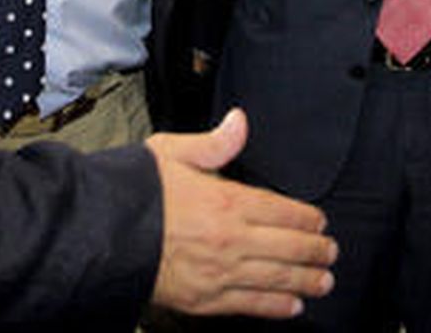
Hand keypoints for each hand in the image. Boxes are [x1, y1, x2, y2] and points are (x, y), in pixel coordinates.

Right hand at [147, 108, 336, 317]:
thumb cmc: (133, 193)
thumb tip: (240, 122)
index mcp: (225, 200)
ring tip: (324, 281)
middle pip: (289, 247)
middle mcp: (229, 239)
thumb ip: (213, 143)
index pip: (283, 210)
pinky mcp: (204, 300)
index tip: (320, 221)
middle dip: (316, 250)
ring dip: (307, 280)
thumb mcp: (171, 152)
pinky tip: (291, 306)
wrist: (100, 235)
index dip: (308, 218)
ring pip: (277, 279)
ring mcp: (219, 273)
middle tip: (330, 251)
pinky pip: (251, 305)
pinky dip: (276, 307)